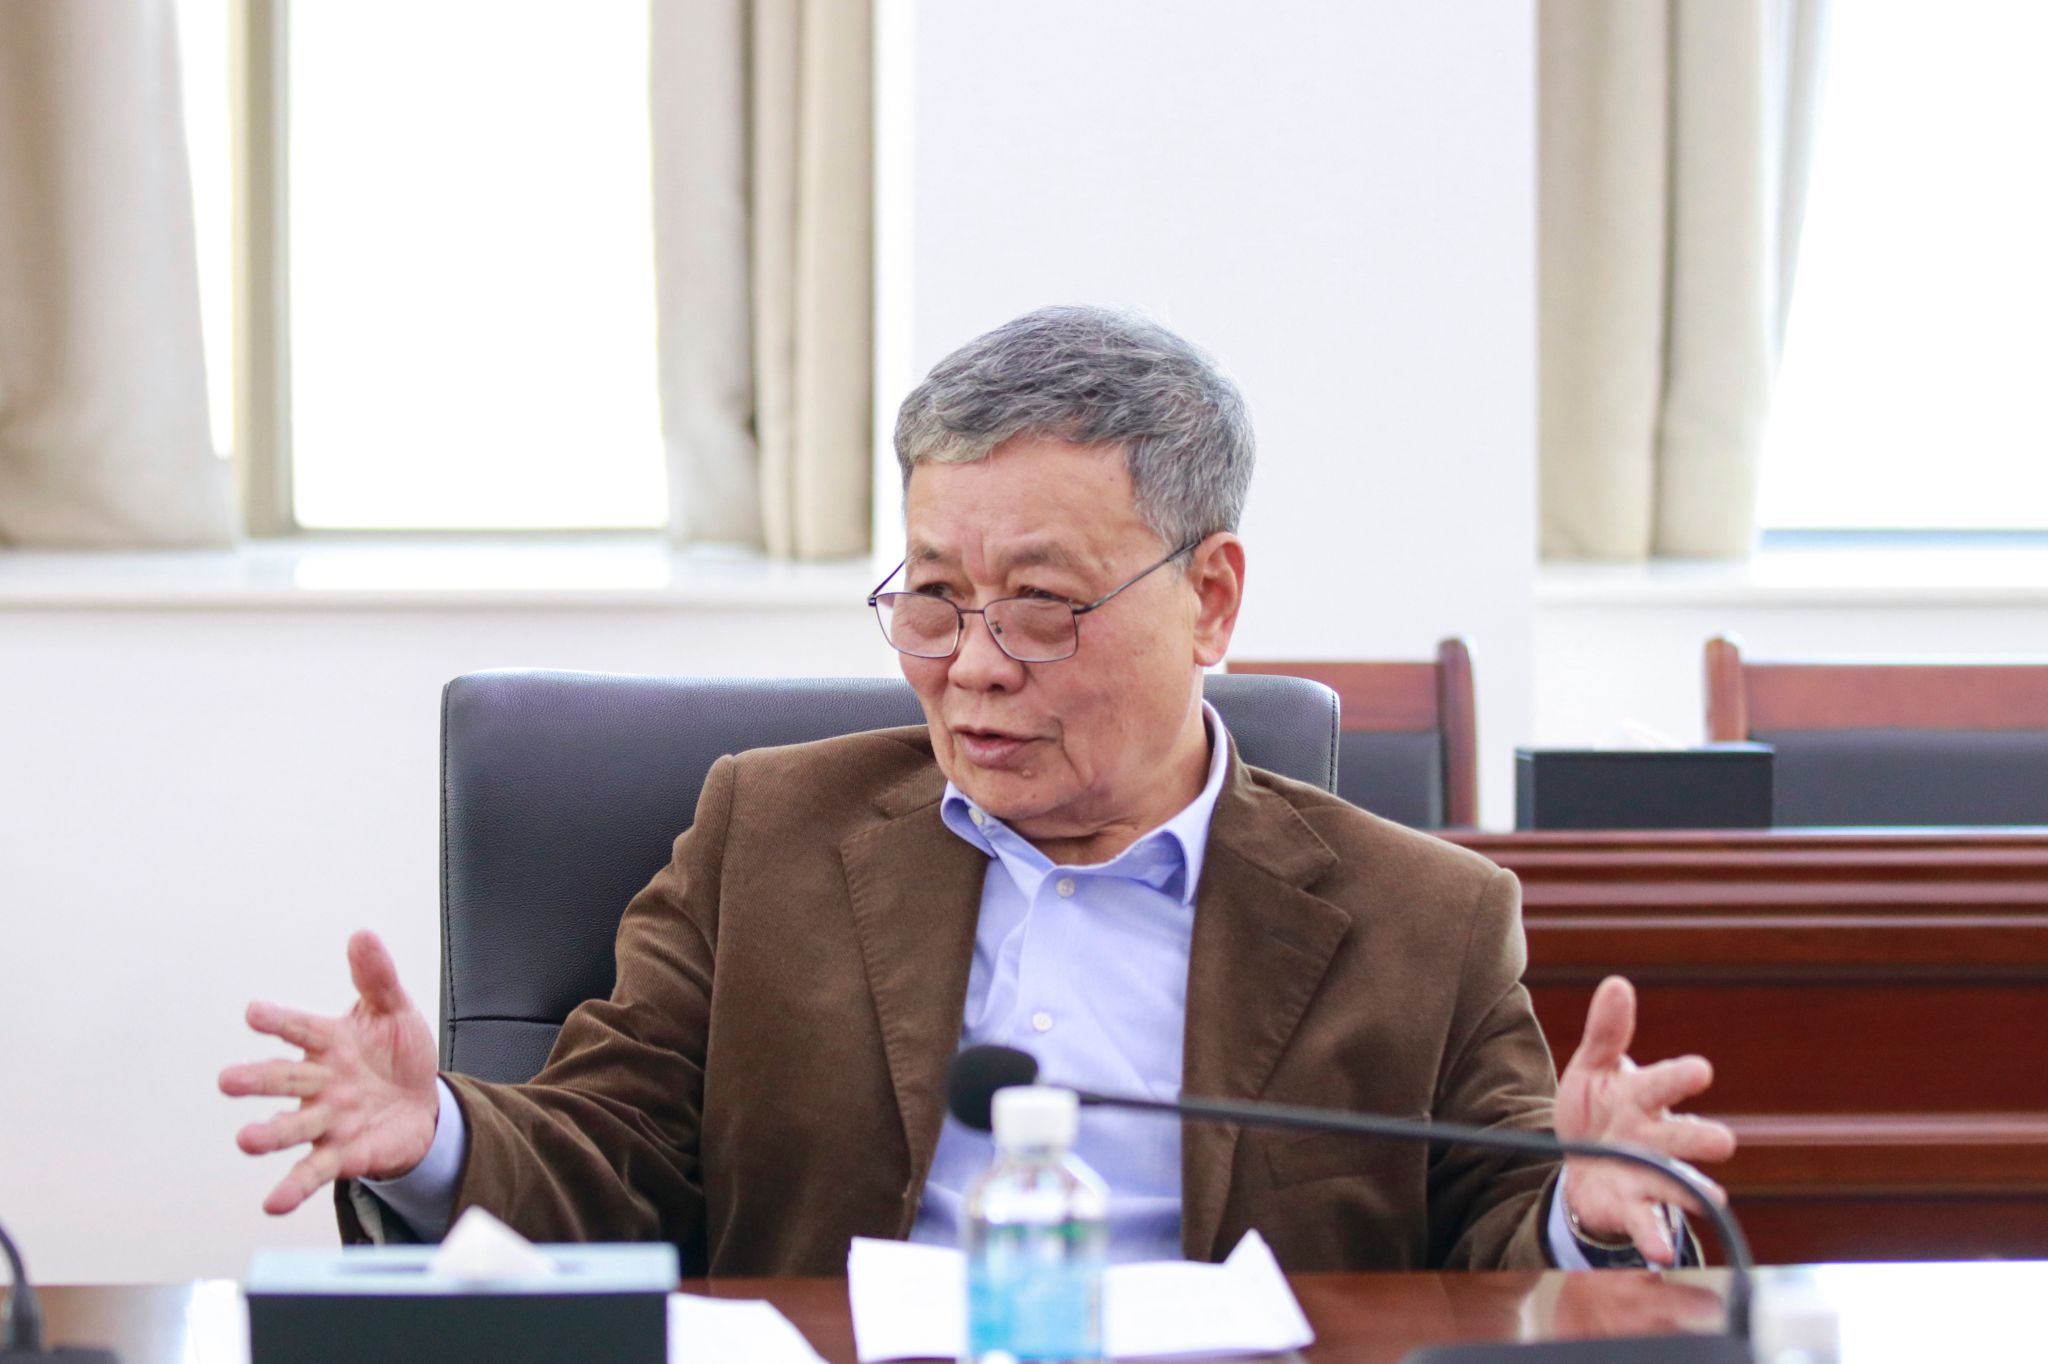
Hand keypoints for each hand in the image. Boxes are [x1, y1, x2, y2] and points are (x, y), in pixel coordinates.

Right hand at [219, 930, 439, 1214]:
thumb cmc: (398, 1054)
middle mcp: (320, 1082)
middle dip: (258, 1080)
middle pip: (286, 1079)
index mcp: (329, 1042)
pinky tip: (272, 1204)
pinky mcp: (343, 1153)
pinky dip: (294, 1186)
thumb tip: (362, 934)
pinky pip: (315, 1170)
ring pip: (293, 1127)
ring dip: (269, 1134)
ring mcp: (327, 1119)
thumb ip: (376, 977)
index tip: (254, 1013)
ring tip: (245, 1140)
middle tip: (227, 1080)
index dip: (279, 1021)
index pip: (301, 1029)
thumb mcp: (394, 1010)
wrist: (423, 1106)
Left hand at [1555, 976, 1736, 1264]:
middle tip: (1722, 1141)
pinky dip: (1656, 1238)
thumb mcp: (1592, 1069)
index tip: (1699, 1071)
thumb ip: (1606, 1032)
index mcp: (1644, 1096)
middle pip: (1682, 1136)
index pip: (1664, 1082)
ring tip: (1714, 1200)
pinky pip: (1648, 1224)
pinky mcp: (1634, 1208)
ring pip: (1678, 1183)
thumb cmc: (1597, 1110)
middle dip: (1700, 1137)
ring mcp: (1650, 1175)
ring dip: (1695, 1192)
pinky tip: (1661, 1252)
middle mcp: (1657, 1137)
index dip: (1680, 1077)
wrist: (1580, 1164)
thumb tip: (1617, 984)